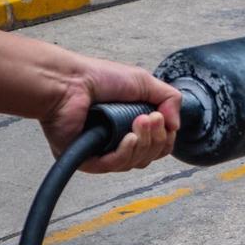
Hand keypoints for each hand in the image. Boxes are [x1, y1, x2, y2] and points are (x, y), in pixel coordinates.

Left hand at [41, 54, 181, 172]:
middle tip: (150, 118)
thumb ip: (169, 99)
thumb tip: (176, 125)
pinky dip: (125, 153)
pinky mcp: (86, 160)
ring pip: (135, 162)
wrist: (69, 81)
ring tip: (139, 122)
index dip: (165, 136)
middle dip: (156, 138)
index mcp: (131, 125)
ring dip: (143, 143)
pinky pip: (114, 166)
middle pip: (151, 155)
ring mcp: (102, 152)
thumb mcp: (144, 82)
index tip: (161, 117)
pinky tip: (129, 138)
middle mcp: (117, 140)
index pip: (159, 144)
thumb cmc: (97, 77)